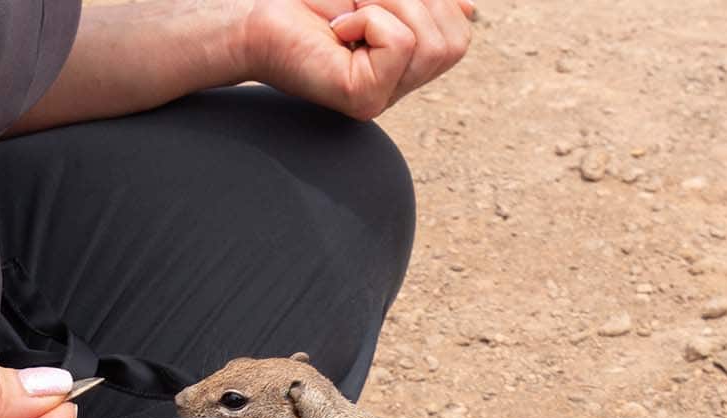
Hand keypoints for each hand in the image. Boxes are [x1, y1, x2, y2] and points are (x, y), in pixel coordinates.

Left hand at [242, 0, 476, 120]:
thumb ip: (423, 2)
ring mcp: (384, 98)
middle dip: (412, 1)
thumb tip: (468, 9)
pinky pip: (400, 43)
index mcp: (408, 62)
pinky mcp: (365, 100)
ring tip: (351, 16)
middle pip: (453, 39)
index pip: (457, 32)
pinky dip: (369, 21)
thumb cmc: (312, 2)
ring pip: (431, 42)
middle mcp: (400, 86)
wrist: (258, 15)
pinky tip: (339, 33)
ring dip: (389, 6)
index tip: (374, 2)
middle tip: (362, 3)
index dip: (433, 1)